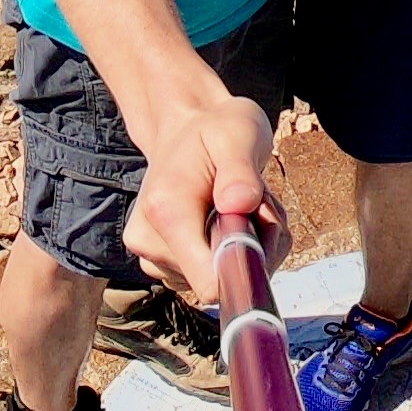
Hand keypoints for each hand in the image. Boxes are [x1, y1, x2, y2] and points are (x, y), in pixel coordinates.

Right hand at [120, 89, 276, 303]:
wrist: (185, 127)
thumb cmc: (214, 129)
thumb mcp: (238, 134)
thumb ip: (240, 169)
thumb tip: (240, 205)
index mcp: (166, 211)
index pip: (209, 282)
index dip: (246, 265)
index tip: (261, 224)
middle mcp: (151, 242)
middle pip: (222, 282)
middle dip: (253, 246)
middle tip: (257, 201)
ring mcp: (154, 257)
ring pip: (219, 280)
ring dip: (247, 247)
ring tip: (243, 203)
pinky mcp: (163, 263)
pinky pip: (211, 276)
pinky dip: (234, 251)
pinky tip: (232, 217)